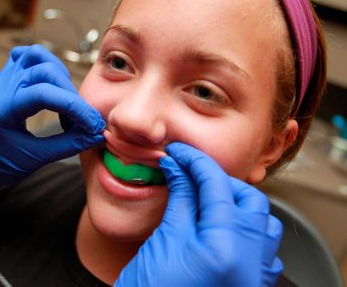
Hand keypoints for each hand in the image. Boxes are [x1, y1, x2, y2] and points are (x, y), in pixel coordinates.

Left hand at [0, 44, 104, 200]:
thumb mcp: (35, 159)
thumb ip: (68, 145)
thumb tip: (96, 136)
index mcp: (0, 109)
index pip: (44, 94)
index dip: (75, 107)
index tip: (93, 125)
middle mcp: (0, 87)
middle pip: (45, 71)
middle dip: (71, 95)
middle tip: (82, 120)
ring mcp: (3, 78)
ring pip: (37, 56)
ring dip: (61, 76)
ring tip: (68, 102)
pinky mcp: (8, 76)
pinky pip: (28, 55)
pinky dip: (47, 65)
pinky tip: (54, 86)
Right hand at [116, 142, 282, 286]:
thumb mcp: (163, 242)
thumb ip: (179, 199)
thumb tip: (179, 168)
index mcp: (225, 249)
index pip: (217, 185)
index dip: (196, 161)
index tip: (180, 153)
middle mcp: (251, 262)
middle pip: (248, 199)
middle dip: (219, 181)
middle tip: (191, 177)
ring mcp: (255, 276)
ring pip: (261, 221)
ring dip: (236, 203)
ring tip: (207, 201)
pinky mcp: (251, 285)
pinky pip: (263, 247)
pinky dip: (245, 229)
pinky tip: (222, 228)